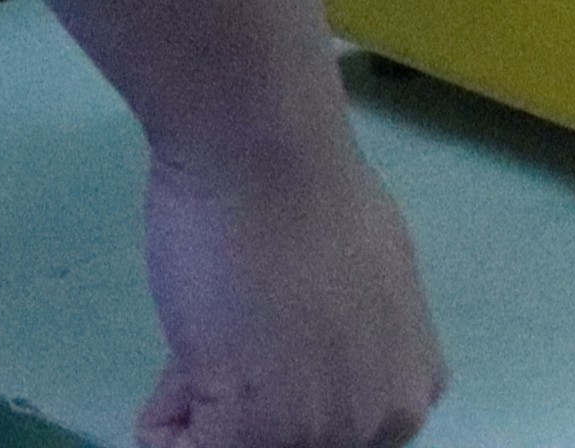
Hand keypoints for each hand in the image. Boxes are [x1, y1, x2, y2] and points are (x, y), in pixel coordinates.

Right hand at [133, 130, 441, 447]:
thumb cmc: (306, 198)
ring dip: (198, 404)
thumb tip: (310, 361)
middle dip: (235, 403)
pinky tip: (191, 349)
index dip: (277, 389)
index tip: (266, 335)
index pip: (322, 432)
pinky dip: (163, 417)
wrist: (265, 157)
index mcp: (412, 390)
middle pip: (275, 445)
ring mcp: (323, 436)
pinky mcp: (253, 437)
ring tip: (216, 330)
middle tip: (231, 332)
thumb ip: (347, 346)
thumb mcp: (363, 286)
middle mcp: (384, 425)